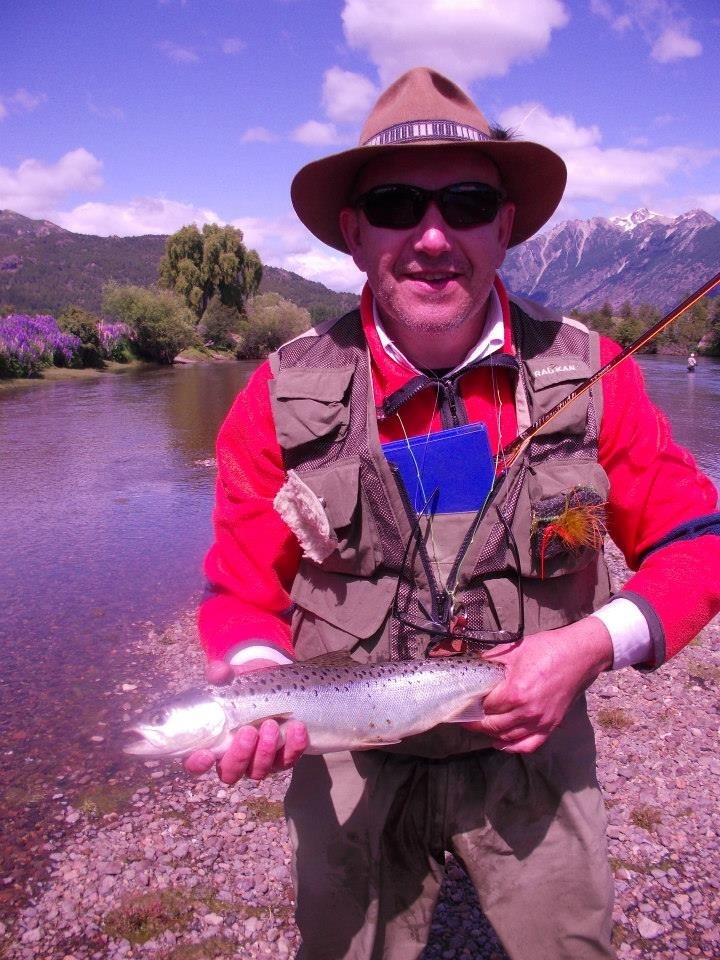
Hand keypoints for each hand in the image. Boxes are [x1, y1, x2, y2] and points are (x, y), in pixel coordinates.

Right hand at [183, 658, 307, 782]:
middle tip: (249, 731)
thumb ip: (221, 673)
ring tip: (271, 724)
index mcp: (212, 742)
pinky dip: (294, 746)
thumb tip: (218, 672)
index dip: (197, 765)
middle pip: (230, 773)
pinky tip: (297, 727)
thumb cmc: (244, 686)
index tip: (206, 754)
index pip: (195, 765)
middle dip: (240, 755)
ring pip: (258, 771)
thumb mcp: (232, 677)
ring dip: (265, 751)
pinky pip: (288, 760)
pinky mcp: (283, 758)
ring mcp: (258, 761)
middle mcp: (233, 757)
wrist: (273, 685)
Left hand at [465, 618, 612, 752]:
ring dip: (492, 734)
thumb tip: (471, 664)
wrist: (578, 655)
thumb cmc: (547, 649)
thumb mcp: (513, 650)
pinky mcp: (551, 725)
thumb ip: (490, 660)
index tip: (463, 703)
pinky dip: (513, 747)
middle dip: (476, 723)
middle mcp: (528, 712)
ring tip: (481, 726)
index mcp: (516, 692)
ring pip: (508, 738)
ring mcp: (541, 721)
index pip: (486, 707)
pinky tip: (501, 742)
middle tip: (466, 717)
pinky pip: (529, 745)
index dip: (472, 705)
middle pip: (494, 726)